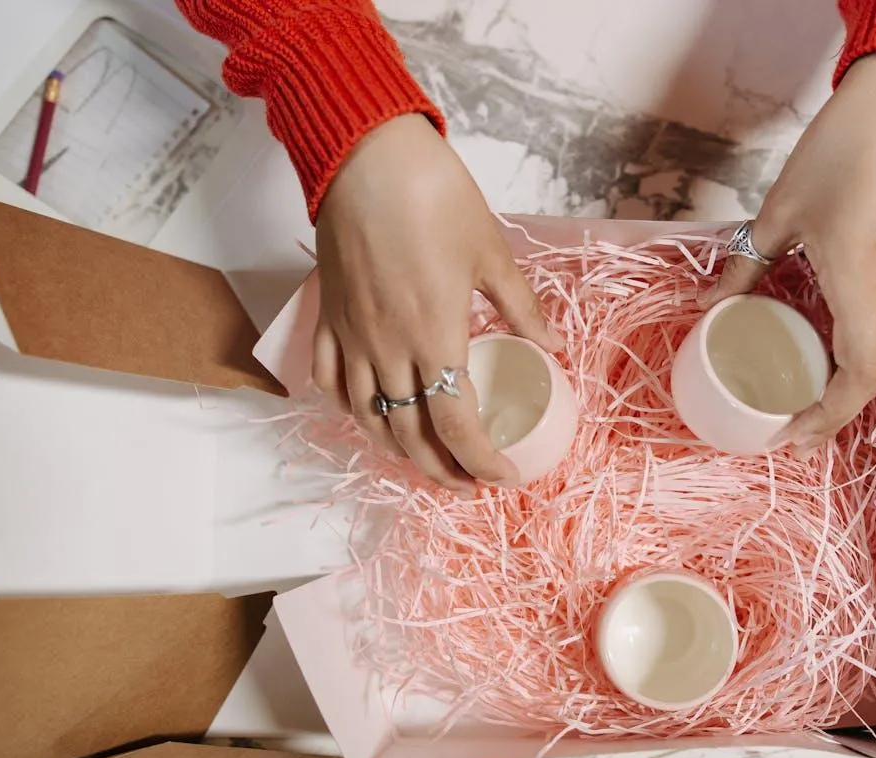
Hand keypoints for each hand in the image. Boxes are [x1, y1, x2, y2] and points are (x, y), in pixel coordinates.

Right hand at [313, 114, 561, 495]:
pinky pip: (329, 381)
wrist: (364, 154)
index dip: (482, 462)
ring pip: (366, 418)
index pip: (458, 426)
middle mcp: (387, 348)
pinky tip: (367, 412)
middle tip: (468, 486)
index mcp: (434, 337)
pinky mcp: (327, 316)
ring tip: (424, 460)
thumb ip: (520, 307)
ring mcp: (351, 335)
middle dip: (441, 472)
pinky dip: (349, 408)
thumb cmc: (433, 196)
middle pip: (410, 436)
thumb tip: (549, 345)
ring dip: (397, 449)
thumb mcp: (492, 252)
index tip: (503, 477)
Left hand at [700, 54, 875, 448]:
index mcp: (861, 286)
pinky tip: (831, 328)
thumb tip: (710, 302)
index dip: (826, 419)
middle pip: (872, 372)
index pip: (856, 380)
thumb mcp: (781, 209)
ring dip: (847, 373)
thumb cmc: (844, 148)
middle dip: (833, 408)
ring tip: (807, 384)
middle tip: (793, 425)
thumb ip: (746, 263)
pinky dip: (861, 336)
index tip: (792, 437)